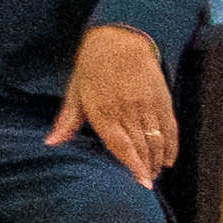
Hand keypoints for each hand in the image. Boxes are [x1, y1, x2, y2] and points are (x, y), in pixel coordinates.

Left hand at [51, 28, 176, 182]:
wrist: (120, 39)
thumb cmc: (93, 66)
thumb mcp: (75, 91)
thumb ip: (67, 120)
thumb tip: (51, 143)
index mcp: (103, 111)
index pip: (121, 146)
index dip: (132, 166)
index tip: (140, 183)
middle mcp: (127, 111)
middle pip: (141, 147)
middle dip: (145, 168)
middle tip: (145, 182)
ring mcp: (147, 105)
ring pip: (156, 140)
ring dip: (157, 160)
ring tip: (154, 173)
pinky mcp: (162, 99)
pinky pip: (170, 128)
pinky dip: (172, 146)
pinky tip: (169, 159)